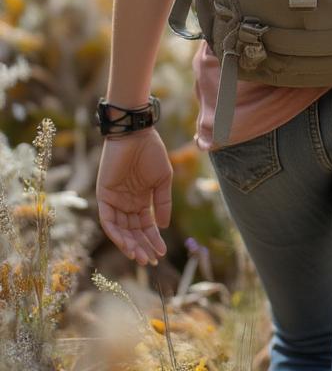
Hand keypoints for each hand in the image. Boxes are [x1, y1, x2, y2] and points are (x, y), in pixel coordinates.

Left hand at [96, 128, 171, 266]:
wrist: (136, 135)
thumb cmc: (152, 153)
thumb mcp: (163, 179)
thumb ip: (162, 202)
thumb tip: (163, 226)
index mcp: (142, 200)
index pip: (146, 226)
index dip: (154, 239)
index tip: (162, 253)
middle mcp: (127, 204)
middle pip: (133, 232)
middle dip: (142, 247)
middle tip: (150, 261)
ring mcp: (115, 201)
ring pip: (120, 230)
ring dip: (129, 244)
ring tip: (139, 256)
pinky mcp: (103, 197)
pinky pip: (108, 220)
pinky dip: (116, 233)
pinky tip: (126, 242)